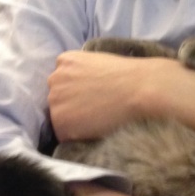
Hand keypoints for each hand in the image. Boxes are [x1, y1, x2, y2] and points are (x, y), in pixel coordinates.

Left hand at [48, 50, 176, 141]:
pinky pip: (65, 134)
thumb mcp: (101, 62)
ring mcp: (55, 101)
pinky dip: (78, 135)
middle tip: (96, 108)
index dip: (78, 90)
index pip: (63, 80)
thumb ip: (85, 72)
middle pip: (58, 97)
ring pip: (60, 116)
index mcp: (65, 60)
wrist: (139, 90)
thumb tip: (84, 88)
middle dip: (72, 103)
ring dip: (74, 120)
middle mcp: (55, 79)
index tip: (92, 95)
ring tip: (98, 119)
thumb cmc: (130, 75)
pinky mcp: (61, 124)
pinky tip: (96, 127)